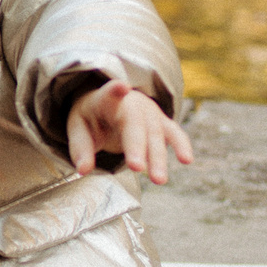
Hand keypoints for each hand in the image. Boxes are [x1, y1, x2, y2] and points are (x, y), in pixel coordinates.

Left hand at [66, 81, 195, 184]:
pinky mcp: (162, 123)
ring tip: (159, 180)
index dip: (116, 90)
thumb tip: (83, 171)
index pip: (110, 94)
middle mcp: (132, 104)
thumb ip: (80, 149)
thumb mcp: (78, 128)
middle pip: (135, 124)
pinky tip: (187, 160)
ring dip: (158, 157)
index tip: (122, 86)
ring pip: (156, 134)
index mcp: (106, 100)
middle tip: (136, 168)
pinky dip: (181, 145)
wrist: (114, 103)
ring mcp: (150, 113)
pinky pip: (174, 133)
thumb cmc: (93, 117)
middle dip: (137, 146)